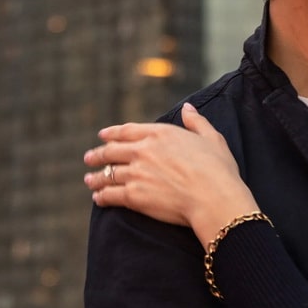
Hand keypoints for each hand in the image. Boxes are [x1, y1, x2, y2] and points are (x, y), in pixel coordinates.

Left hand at [85, 106, 254, 243]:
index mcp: (160, 133)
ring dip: (96, 177)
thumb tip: (187, 108)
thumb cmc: (218, 169)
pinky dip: (102, 196)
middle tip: (89, 158)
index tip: (103, 135)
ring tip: (89, 180)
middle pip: (112, 151)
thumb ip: (197, 122)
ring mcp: (136, 173)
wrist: (213, 198)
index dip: (112, 133)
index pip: (128, 131)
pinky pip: (110, 195)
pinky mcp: (133, 196)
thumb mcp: (212, 138)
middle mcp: (143, 150)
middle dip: (98, 154)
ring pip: (108, 174)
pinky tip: (98, 199)